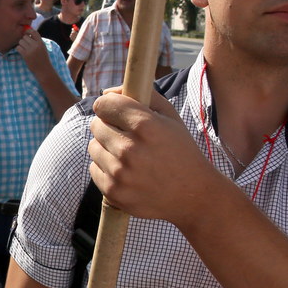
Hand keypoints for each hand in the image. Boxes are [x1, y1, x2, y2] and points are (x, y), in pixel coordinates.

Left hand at [17, 28, 49, 74]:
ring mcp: (30, 50)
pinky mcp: (25, 55)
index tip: (26, 33)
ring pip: (21, 41)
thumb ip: (37, 41)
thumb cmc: (43, 59)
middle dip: (24, 40)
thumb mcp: (43, 48)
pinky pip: (18, 47)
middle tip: (25, 45)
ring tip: (24, 49)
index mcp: (41, 43)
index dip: (28, 31)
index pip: (34, 32)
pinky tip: (21, 52)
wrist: (43, 70)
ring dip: (21, 44)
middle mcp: (36, 45)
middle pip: (25, 37)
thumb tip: (29, 33)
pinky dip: (18, 49)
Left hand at [87, 89, 221, 227]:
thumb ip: (142, 95)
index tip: (115, 111)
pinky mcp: (113, 192)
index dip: (109, 106)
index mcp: (145, 126)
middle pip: (96, 125)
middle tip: (127, 135)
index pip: (104, 104)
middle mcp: (129, 149)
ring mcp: (120, 173)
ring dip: (106, 147)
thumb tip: (107, 92)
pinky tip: (126, 171)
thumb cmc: (181, 151)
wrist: (193, 195)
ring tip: (128, 155)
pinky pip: (94, 168)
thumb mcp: (170, 117)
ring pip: (93, 146)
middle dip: (109, 126)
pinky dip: (106, 168)